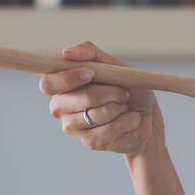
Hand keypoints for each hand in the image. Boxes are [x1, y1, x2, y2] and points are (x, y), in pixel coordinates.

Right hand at [38, 41, 164, 157]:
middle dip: (109, 92)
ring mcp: (73, 127)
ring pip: (96, 114)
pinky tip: (130, 120)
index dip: (68, 78)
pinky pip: (108, 129)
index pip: (48, 84)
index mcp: (60, 87)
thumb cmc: (126, 88)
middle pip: (81, 97)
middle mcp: (61, 108)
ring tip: (125, 106)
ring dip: (119, 107)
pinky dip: (127, 121)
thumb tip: (66, 53)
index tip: (90, 73)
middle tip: (123, 92)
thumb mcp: (111, 64)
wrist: (147, 117)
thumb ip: (89, 53)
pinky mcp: (90, 142)